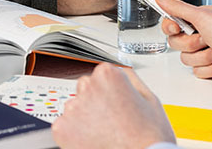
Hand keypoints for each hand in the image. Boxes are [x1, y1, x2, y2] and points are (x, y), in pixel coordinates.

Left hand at [51, 63, 174, 148]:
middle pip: (85, 89)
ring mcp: (73, 108)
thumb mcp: (149, 99)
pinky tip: (93, 140)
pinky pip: (64, 126)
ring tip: (105, 132)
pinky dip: (74, 134)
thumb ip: (130, 78)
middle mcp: (87, 87)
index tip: (116, 103)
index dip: (110, 92)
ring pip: (74, 108)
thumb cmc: (149, 135)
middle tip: (112, 120)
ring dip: (84, 117)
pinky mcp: (61, 128)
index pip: (100, 75)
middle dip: (95, 102)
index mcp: (108, 75)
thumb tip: (120, 71)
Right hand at [155, 0, 211, 90]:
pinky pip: (198, 71)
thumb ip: (178, 8)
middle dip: (192, 44)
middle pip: (176, 42)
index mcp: (199, 18)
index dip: (170, 26)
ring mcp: (206, 51)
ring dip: (205, 57)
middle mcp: (201, 33)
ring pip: (187, 59)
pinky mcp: (211, 67)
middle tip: (207, 39)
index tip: (176, 27)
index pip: (171, 21)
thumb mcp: (203, 17)